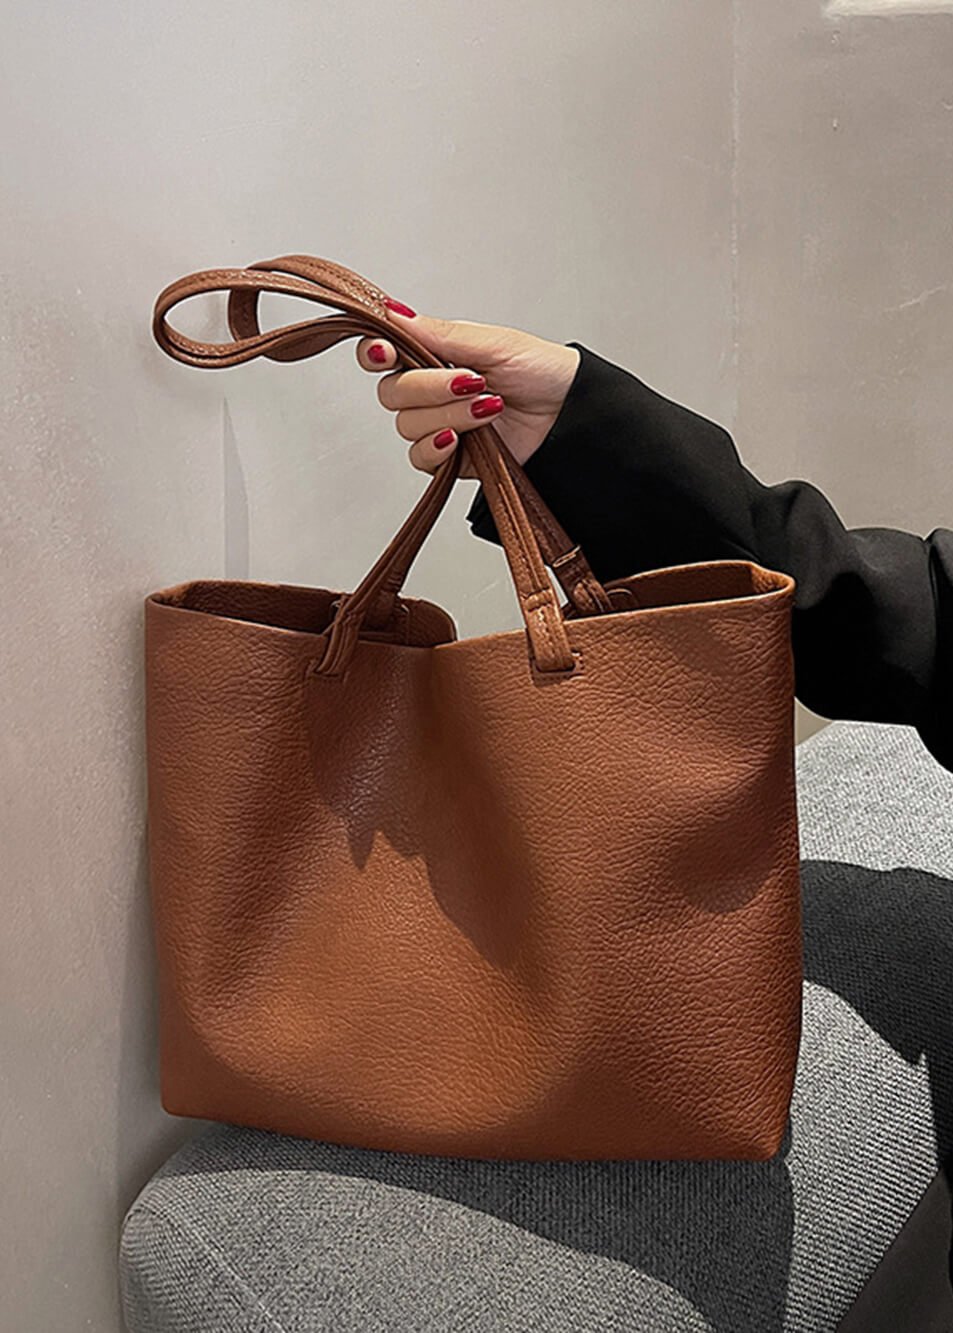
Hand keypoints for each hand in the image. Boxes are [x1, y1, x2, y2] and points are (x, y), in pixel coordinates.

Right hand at [355, 299, 579, 476]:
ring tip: (489, 408)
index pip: (383, 352)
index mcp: (435, 354)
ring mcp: (439, 423)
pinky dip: (437, 447)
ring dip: (448, 415)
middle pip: (392, 392)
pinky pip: (420, 457)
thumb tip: (395, 313)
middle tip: (471, 381)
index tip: (385, 352)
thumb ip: (439, 333)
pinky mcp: (450, 457)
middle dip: (429, 387)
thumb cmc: (541, 371)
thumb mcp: (493, 342)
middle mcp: (431, 389)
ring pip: (407, 425)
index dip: (375, 352)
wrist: (570, 415)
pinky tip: (460, 438)